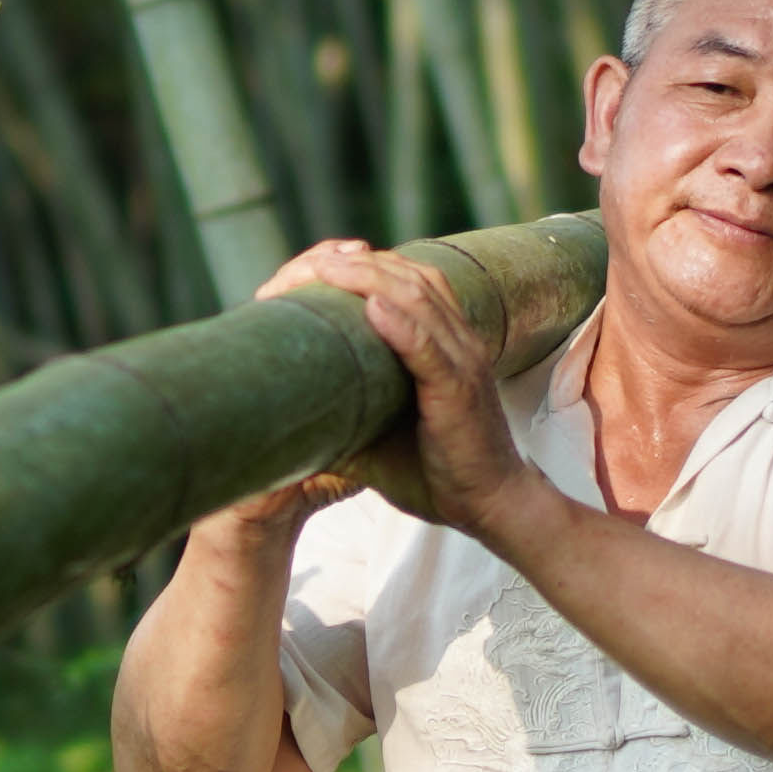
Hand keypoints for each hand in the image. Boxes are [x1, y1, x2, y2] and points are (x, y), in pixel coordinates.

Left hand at [259, 238, 542, 540]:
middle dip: (346, 264)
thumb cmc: (435, 473)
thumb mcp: (379, 434)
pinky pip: (430, 348)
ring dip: (367, 278)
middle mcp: (456, 339)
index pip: (400, 278)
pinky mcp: (460, 390)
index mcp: (442, 340)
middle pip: (404, 275)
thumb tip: (281, 411)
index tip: (299, 274)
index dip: (352, 265)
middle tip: (294, 273)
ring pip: (417, 297)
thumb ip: (343, 412)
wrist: (491, 507)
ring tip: (323, 268)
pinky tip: (372, 308)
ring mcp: (463, 361)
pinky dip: (401, 325)